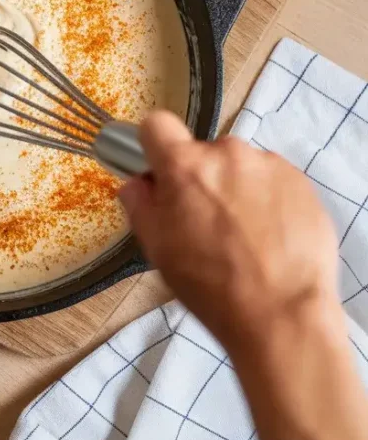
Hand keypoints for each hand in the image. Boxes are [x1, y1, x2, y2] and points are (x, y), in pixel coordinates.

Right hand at [119, 111, 340, 354]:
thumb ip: (140, 204)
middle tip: (208, 221)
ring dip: (237, 188)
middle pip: (203, 153)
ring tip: (246, 235)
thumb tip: (139, 183)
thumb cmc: (210, 285)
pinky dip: (269, 200)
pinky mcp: (301, 181)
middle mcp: (227, 153)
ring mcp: (268, 164)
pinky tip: (272, 236)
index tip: (162, 172)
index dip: (155, 147)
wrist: (282, 314)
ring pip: (240, 167)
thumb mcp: (157, 248)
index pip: (156, 125)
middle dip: (202, 179)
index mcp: (184, 165)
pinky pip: (273, 179)